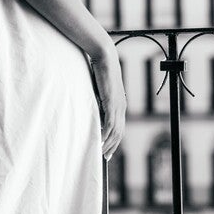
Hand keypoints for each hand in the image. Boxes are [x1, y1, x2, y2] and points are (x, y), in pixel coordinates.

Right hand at [88, 36, 125, 161]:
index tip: (108, 150)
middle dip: (112, 146)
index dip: (114, 140)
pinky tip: (100, 140)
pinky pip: (110, 123)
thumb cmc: (100, 69)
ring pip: (115, 131)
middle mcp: (122, 106)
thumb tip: (91, 109)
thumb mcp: (99, 89)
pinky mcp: (112, 102)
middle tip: (105, 158)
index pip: (119, 127)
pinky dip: (105, 134)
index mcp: (120, 103)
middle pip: (119, 132)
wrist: (104, 56)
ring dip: (108, 143)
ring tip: (101, 153)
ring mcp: (118, 105)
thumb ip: (98, 100)